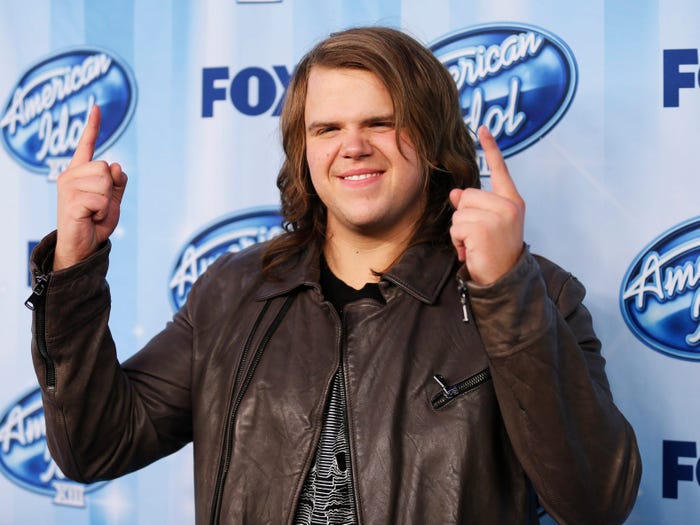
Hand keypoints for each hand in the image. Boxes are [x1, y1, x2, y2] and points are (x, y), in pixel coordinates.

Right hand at [54, 105, 127, 270]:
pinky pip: (102, 199)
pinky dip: (103, 212)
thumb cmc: (95, 221)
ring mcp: (68, 187)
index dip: (92, 126)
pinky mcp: (71, 201)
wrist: (83, 246)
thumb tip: (116, 165)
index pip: (87, 145)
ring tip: (94, 212)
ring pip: (105, 183)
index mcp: (80, 172)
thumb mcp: (112, 199)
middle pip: (105, 167)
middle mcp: (70, 175)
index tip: (97, 107)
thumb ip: (116, 182)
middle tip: (98, 206)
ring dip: (107, 202)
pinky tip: (91, 218)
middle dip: (110, 189)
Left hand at [449, 126, 524, 284]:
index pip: (501, 170)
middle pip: (467, 194)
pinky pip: (456, 227)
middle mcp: (509, 206)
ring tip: (474, 245)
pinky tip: (471, 251)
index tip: (483, 128)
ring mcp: (499, 216)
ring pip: (459, 211)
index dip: (491, 148)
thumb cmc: (494, 253)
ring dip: (459, 231)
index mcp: (512, 202)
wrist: (504, 281)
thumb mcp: (487, 225)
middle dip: (464, 216)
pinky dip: (457, 241)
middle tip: (477, 237)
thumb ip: (474, 206)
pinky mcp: (484, 228)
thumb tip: (455, 193)